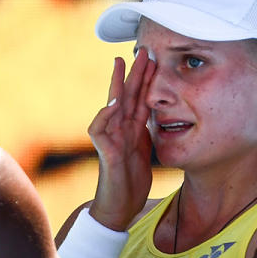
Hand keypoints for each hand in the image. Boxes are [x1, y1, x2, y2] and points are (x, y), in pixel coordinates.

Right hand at [87, 48, 156, 229]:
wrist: (121, 207)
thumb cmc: (131, 180)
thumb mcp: (144, 149)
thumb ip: (145, 131)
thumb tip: (156, 114)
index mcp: (131, 128)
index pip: (139, 98)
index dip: (146, 79)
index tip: (154, 58)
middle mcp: (119, 129)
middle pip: (127, 95)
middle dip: (134, 73)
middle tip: (143, 50)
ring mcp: (110, 138)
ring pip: (112, 106)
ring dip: (116, 85)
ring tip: (121, 65)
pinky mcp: (105, 152)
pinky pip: (100, 130)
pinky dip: (105, 116)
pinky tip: (112, 103)